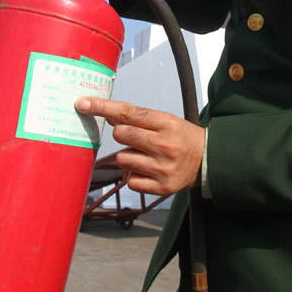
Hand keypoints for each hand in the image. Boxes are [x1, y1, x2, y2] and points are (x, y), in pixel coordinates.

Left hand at [76, 98, 204, 195]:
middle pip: (121, 134)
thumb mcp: (166, 121)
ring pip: (121, 159)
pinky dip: (134, 175)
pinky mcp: (161, 187)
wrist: (208, 162)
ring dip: (127, 156)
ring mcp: (163, 168)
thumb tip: (109, 116)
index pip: (128, 112)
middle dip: (122, 134)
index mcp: (166, 123)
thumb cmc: (182, 138)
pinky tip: (148, 170)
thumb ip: (139, 118)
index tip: (83, 103)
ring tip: (146, 156)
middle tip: (136, 137)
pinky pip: (129, 180)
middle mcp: (165, 145)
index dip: (102, 107)